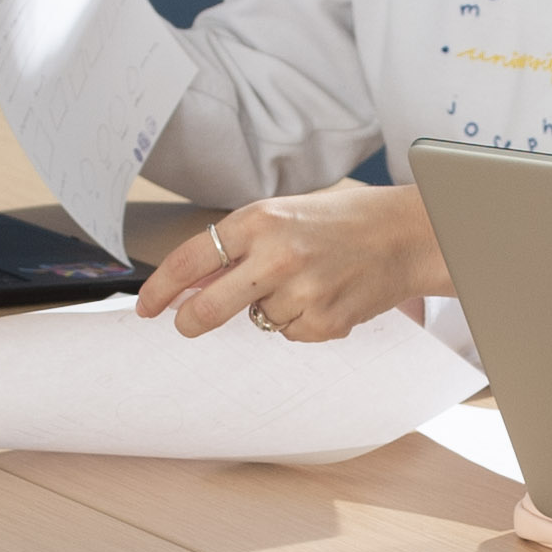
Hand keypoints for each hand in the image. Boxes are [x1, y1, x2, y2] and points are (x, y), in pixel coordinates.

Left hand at [125, 180, 449, 341]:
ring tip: (309, 280)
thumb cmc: (340, 221)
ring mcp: (301, 292)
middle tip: (187, 325)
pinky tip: (327, 295)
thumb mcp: (281, 217)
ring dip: (271, 309)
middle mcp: (276, 256)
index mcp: (259, 221)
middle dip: (191, 322)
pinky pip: (292, 334)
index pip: (191, 259)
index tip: (147, 306)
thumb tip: (189, 286)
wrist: (404, 234)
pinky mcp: (324, 321)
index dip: (162, 288)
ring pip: (258, 322)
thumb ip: (236, 248)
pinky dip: (302, 322)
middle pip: (208, 308)